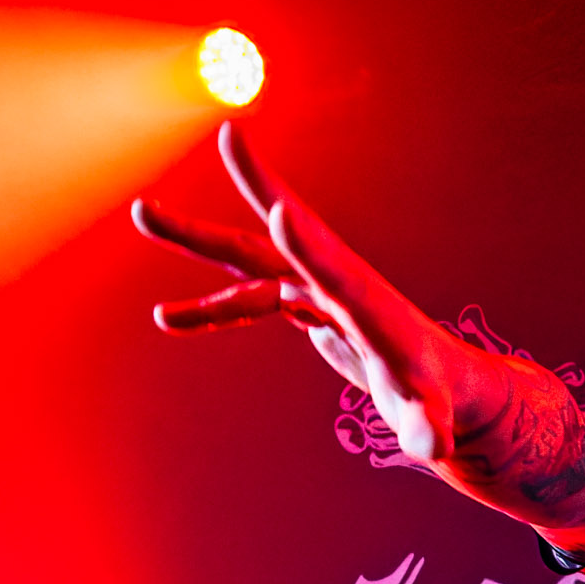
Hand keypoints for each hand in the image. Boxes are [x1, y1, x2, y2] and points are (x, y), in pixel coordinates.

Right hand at [132, 125, 462, 465]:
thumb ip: (431, 429)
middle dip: (255, 187)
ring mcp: (318, 293)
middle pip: (287, 238)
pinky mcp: (305, 307)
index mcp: (371, 308)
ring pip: (251, 262)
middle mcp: (341, 287)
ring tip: (143, 212)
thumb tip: (434, 449)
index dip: (307, 249)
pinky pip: (250, 301)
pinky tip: (168, 318)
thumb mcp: (436, 421)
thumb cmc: (441, 400)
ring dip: (198, 240)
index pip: (337, 274)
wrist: (440, 385)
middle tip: (228, 135)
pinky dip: (211, 310)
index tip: (280, 213)